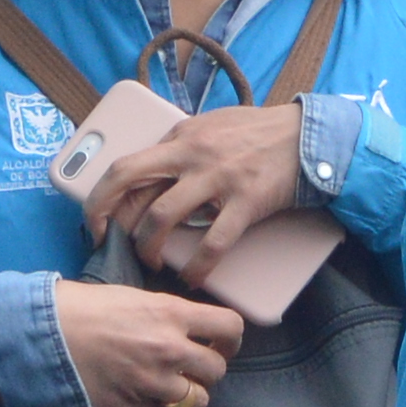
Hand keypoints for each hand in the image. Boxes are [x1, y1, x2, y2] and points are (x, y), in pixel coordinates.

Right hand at [57, 278, 246, 406]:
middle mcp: (170, 349)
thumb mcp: (133, 297)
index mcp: (171, 314)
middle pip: (217, 369)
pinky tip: (141, 387)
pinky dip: (159, 401)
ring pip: (197, 398)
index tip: (223, 341)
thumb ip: (168, 314)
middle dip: (208, 367)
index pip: (230, 327)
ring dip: (188, 391)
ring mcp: (153, 382)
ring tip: (170, 381)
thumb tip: (192, 325)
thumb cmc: (83, 308)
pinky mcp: (134, 405)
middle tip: (194, 364)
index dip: (231, 337)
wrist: (43, 336)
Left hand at [80, 102, 306, 284]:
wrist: (308, 137)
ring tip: (150, 262)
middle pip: (130, 184)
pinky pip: (213, 242)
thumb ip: (181, 146)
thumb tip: (154, 172)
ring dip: (149, 246)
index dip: (102, 198)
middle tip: (112, 244)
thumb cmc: (258, 133)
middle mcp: (192, 155)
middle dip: (113, 220)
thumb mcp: (210, 127)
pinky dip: (198, 266)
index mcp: (179, 138)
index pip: (126, 167)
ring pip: (163, 216)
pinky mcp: (245, 201)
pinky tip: (193, 279)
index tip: (97, 221)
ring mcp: (217, 178)